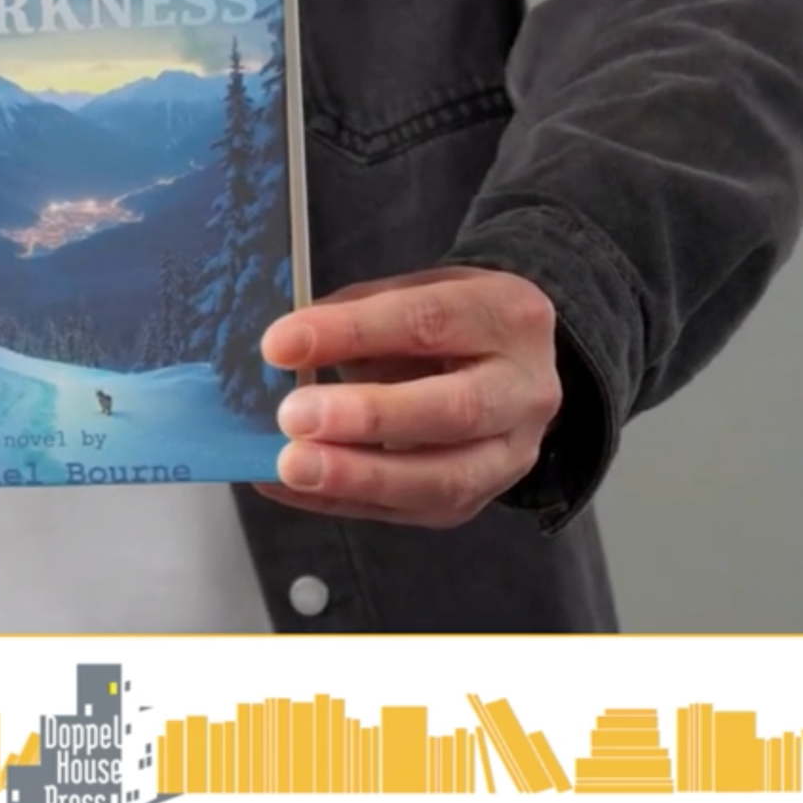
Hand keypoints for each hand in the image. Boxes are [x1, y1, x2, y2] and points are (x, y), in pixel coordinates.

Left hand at [258, 266, 562, 528]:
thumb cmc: (447, 324)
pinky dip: (339, 500)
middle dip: (368, 416)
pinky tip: (286, 487)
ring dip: (359, 475)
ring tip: (292, 465)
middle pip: (455, 409)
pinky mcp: (476, 499)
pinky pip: (408, 510)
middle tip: (294, 415)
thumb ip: (353, 314)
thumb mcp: (412, 293)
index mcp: (506, 315)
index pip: (427, 322)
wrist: (505, 366)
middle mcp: (524, 389)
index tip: (280, 344)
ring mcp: (509, 454)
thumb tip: (282, 350)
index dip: (352, 333)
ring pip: (444, 478)